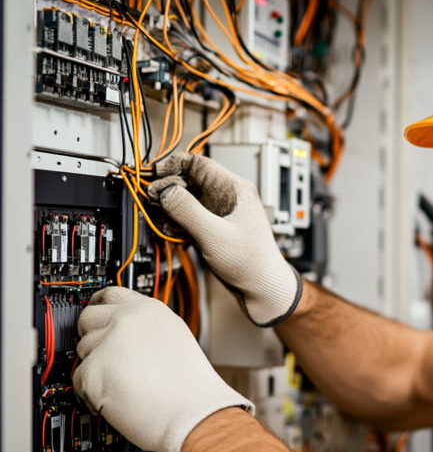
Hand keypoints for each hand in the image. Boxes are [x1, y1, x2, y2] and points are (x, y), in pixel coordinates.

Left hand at [74, 287, 254, 451]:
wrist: (194, 413)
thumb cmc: (191, 386)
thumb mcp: (175, 337)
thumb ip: (145, 326)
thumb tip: (119, 326)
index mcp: (149, 310)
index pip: (110, 293)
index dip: (98, 305)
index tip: (94, 311)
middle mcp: (128, 320)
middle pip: (88, 318)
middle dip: (91, 336)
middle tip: (107, 357)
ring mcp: (109, 343)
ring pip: (83, 351)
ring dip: (95, 367)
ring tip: (125, 383)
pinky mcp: (93, 371)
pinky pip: (78, 379)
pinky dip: (92, 392)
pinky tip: (119, 397)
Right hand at [148, 153, 301, 326]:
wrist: (262, 288)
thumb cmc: (251, 263)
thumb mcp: (213, 234)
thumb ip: (186, 210)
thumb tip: (165, 190)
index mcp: (234, 189)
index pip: (198, 163)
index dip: (171, 165)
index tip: (151, 174)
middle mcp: (227, 196)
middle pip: (189, 180)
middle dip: (168, 190)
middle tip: (152, 201)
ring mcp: (220, 212)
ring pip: (186, 199)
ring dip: (171, 209)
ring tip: (164, 222)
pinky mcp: (214, 227)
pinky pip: (190, 216)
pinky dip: (178, 223)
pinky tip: (174, 234)